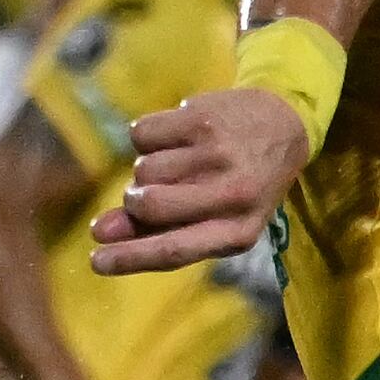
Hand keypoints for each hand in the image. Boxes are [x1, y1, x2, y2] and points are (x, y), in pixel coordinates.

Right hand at [90, 85, 307, 275]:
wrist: (283, 124)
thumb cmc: (237, 183)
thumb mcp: (215, 216)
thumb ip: (158, 229)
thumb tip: (100, 233)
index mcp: (239, 231)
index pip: (175, 251)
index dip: (130, 259)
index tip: (97, 262)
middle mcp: (234, 194)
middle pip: (150, 205)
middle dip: (134, 201)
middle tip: (143, 194)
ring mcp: (218, 153)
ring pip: (143, 169)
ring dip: (148, 168)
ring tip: (179, 162)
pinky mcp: (203, 117)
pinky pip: (140, 134)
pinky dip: (148, 138)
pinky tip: (178, 137)